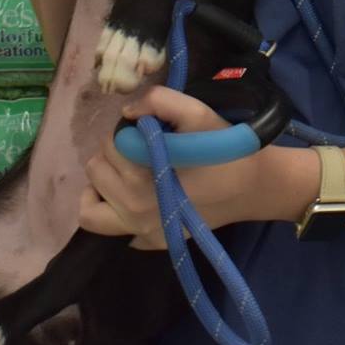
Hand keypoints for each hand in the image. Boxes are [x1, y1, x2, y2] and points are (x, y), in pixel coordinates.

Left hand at [78, 88, 260, 248]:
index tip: (149, 129)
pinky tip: (135, 197)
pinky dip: (113, 212)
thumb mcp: (197, 112)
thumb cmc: (224, 148)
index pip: (111, 143)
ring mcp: (139, 231)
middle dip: (114, 153)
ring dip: (104, 183)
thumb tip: (127, 112)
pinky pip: (111, 228)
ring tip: (128, 172)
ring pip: (90, 206)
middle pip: (96, 170)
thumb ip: (159, 101)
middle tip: (143, 148)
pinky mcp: (149, 243)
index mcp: (142, 175)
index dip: (128, 129)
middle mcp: (134, 208)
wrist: (254, 186)